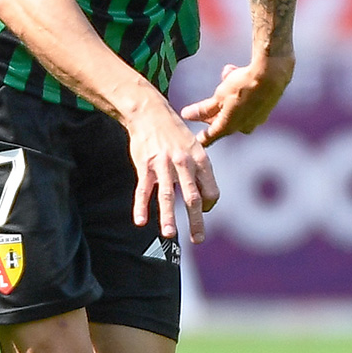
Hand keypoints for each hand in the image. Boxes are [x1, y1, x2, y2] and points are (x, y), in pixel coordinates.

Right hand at [124, 98, 217, 242]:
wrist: (150, 113)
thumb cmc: (175, 133)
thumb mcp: (195, 147)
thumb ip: (201, 171)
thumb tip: (206, 198)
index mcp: (201, 159)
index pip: (211, 190)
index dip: (209, 204)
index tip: (202, 210)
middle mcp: (185, 163)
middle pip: (193, 197)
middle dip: (196, 221)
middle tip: (198, 239)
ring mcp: (164, 165)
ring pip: (167, 195)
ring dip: (168, 217)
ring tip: (169, 235)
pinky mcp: (146, 166)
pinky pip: (143, 190)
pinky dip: (141, 206)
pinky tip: (140, 221)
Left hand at [179, 57, 293, 145]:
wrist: (272, 74)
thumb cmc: (243, 85)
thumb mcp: (219, 96)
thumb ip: (203, 109)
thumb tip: (186, 115)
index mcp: (230, 126)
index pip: (211, 136)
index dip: (202, 138)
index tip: (195, 141)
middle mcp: (244, 126)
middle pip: (223, 121)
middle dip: (215, 109)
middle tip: (207, 103)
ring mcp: (257, 119)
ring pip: (236, 107)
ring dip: (228, 94)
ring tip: (227, 75)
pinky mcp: (266, 108)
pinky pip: (248, 101)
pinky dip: (241, 90)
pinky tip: (238, 73)